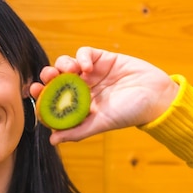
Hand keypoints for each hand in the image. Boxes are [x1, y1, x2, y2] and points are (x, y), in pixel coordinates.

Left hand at [30, 46, 179, 144]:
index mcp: (78, 105)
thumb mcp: (102, 123)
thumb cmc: (130, 113)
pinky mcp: (103, 59)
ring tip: (70, 71)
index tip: (35, 91)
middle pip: (56, 79)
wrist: (157, 97)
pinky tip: (87, 66)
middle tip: (47, 77)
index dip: (42, 94)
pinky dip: (81, 56)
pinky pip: (84, 53)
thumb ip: (77, 131)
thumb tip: (52, 140)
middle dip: (48, 76)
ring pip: (66, 64)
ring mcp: (92, 73)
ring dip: (62, 64)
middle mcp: (82, 88)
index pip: (53, 98)